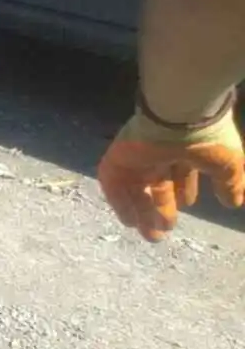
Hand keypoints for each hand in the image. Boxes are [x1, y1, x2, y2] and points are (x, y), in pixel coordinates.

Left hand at [97, 106, 244, 240]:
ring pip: (135, 186)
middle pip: (156, 183)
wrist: (179, 113)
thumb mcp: (227, 164)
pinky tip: (129, 221)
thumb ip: (229, 183)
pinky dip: (120, 202)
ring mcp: (137, 153)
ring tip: (151, 235)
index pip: (180, 171)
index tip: (187, 206)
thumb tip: (233, 202)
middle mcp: (159, 151)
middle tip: (163, 232)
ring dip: (142, 211)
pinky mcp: (118, 156)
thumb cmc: (207, 137)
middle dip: (161, 208)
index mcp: (184, 148)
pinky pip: (114, 183)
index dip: (183, 190)